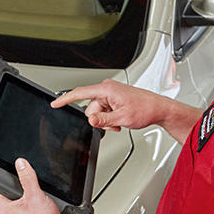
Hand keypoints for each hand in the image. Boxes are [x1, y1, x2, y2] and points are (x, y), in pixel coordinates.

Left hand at [0, 158, 74, 213]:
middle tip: (18, 172)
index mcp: (4, 208)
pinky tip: (41, 200)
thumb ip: (27, 178)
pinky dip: (33, 201)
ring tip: (32, 187)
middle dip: (12, 182)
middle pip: (6, 192)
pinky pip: (28, 206)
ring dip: (25, 192)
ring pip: (18, 200)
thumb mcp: (35, 196)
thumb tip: (20, 164)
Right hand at [51, 79, 168, 131]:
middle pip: (90, 108)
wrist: (157, 108)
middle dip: (99, 119)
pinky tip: (120, 119)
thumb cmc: (145, 109)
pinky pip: (104, 111)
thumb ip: (103, 120)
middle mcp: (107, 89)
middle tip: (114, 123)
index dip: (65, 99)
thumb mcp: (122, 118)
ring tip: (120, 121)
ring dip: (106, 120)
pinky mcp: (114, 98)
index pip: (80, 93)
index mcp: (107, 90)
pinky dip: (110, 118)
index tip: (55, 103)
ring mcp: (110, 94)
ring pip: (97, 112)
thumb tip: (90, 120)